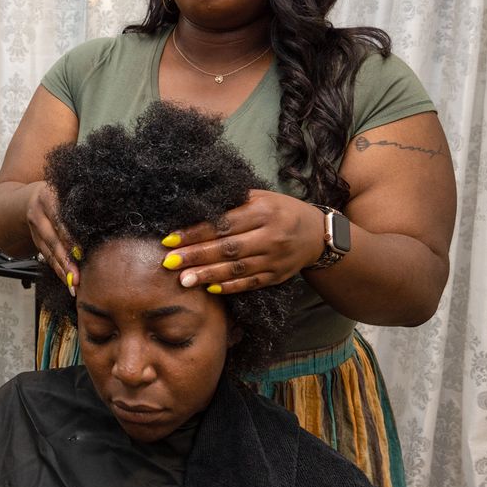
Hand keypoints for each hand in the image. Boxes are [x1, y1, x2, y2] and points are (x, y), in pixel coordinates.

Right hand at [26, 181, 79, 294]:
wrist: (33, 196)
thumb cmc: (60, 193)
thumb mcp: (67, 191)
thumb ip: (79, 203)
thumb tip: (106, 218)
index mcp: (47, 198)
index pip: (60, 221)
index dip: (70, 238)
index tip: (82, 253)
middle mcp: (38, 213)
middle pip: (53, 240)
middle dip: (65, 261)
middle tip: (77, 278)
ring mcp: (34, 229)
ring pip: (48, 252)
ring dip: (61, 270)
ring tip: (72, 285)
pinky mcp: (35, 240)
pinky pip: (46, 257)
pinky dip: (57, 269)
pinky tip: (66, 280)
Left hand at [159, 189, 323, 293]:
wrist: (317, 233)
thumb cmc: (280, 210)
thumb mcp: (260, 197)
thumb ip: (231, 202)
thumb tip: (193, 207)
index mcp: (263, 211)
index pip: (223, 224)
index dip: (195, 233)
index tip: (169, 239)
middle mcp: (271, 236)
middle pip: (228, 248)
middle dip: (196, 256)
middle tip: (169, 262)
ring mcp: (276, 258)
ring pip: (237, 269)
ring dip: (208, 275)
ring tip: (184, 280)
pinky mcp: (277, 276)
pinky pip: (250, 283)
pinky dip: (230, 287)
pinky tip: (210, 288)